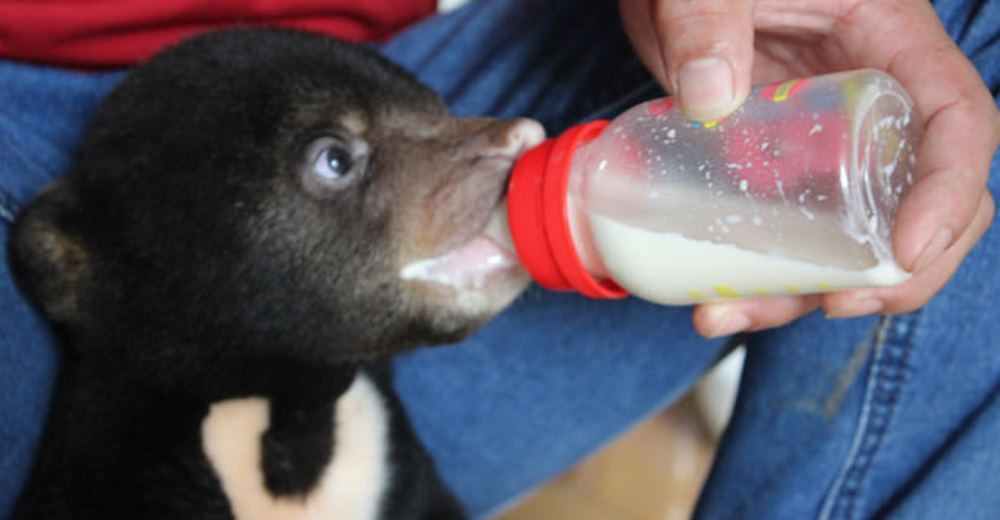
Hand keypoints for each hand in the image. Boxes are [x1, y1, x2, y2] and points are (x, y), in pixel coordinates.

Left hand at [620, 0, 998, 337]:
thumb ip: (708, 19)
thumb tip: (712, 97)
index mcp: (886, 42)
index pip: (956, 123)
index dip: (949, 193)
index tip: (907, 251)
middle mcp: (863, 105)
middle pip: (914, 201)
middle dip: (890, 272)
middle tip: (835, 306)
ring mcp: (813, 143)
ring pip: (838, 235)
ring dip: (798, 291)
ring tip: (730, 312)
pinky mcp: (762, 167)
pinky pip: (777, 232)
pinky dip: (751, 273)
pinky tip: (710, 295)